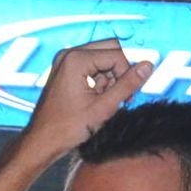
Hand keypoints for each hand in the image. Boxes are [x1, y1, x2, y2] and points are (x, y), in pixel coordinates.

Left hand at [20, 40, 150, 160]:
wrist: (42, 141)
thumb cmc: (67, 128)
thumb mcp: (104, 108)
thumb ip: (128, 85)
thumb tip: (148, 66)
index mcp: (76, 60)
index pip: (117, 55)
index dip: (127, 75)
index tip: (126, 98)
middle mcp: (69, 54)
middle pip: (111, 49)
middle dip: (119, 72)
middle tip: (120, 96)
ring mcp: (65, 60)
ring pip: (103, 57)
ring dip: (110, 77)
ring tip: (103, 101)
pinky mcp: (65, 68)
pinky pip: (92, 65)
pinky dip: (99, 80)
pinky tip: (94, 99)